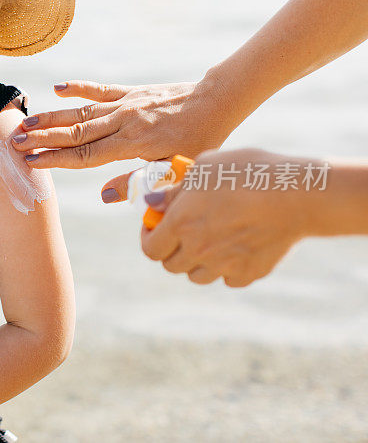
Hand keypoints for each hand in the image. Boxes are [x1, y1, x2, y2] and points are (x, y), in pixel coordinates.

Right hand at [10, 79, 233, 170]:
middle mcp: (124, 121)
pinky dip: (79, 88)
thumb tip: (104, 195)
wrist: (218, 101)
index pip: (86, 154)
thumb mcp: (174, 170)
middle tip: (14, 143)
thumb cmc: (200, 141)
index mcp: (133, 143)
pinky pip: (100, 89)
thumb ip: (138, 181)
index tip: (31, 162)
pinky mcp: (131, 92)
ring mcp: (126, 104)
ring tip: (25, 122)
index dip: (56, 159)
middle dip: (43, 138)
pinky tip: (59, 88)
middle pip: (75, 132)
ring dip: (52, 117)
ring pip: (82, 112)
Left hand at [139, 149, 317, 286]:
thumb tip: (155, 203)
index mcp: (180, 223)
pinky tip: (236, 248)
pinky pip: (228, 279)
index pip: (150, 248)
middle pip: (171, 266)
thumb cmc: (248, 171)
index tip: (155, 227)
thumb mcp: (204, 166)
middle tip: (183, 234)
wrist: (297, 193)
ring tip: (210, 241)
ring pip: (197, 277)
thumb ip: (175, 189)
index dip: (148, 237)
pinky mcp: (250, 273)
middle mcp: (198, 249)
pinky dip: (227, 269)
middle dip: (172, 250)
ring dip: (198, 262)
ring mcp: (224, 265)